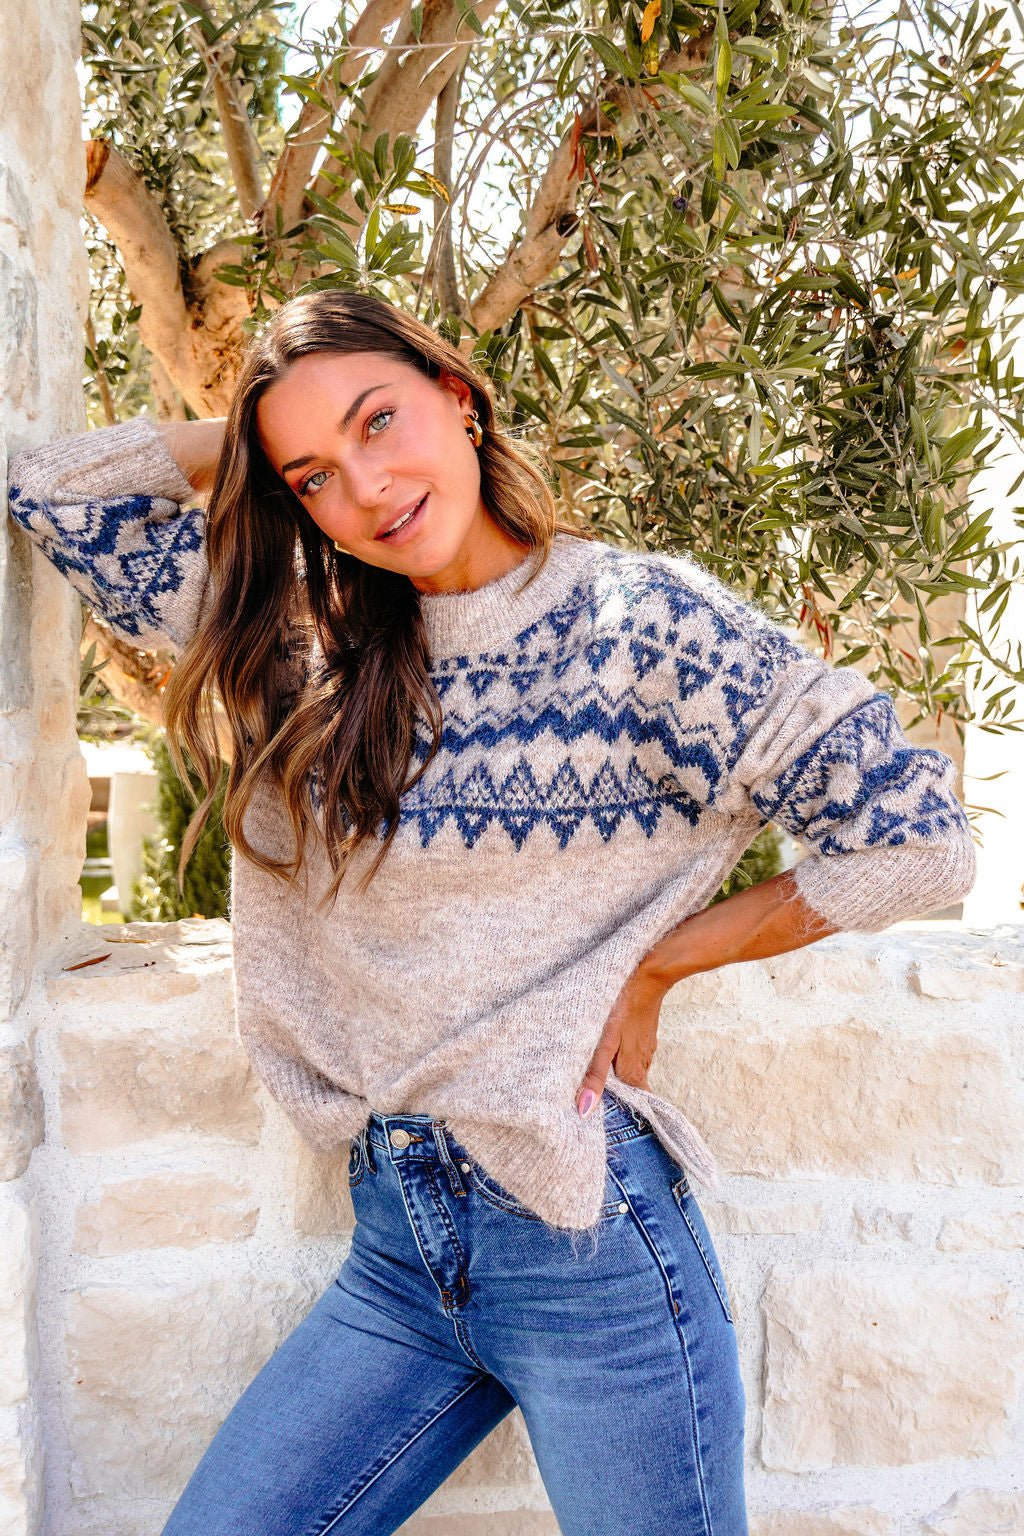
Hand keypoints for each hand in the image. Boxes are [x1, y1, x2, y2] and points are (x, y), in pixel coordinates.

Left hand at [575, 963, 665, 1117]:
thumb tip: (584, 1111)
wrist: (646, 971)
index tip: (607, 1122)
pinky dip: (618, 1057)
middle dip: (615, 1095)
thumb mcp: (603, 1042)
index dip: (622, 1113)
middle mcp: (643, 1062)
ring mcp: (644, 1046)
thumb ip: (594, 1076)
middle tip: (592, 1099)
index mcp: (634, 1071)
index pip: (635, 1105)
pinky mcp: (641, 1032)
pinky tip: (604, 1050)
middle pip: (630, 1088)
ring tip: (593, 1077)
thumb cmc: (622, 1007)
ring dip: (614, 1074)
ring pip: (629, 1069)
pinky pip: (630, 1053)